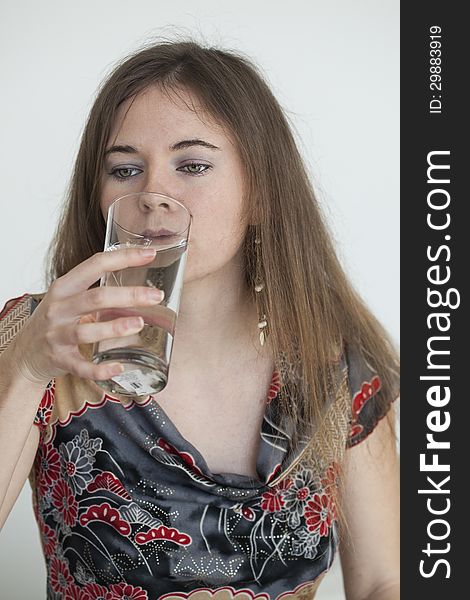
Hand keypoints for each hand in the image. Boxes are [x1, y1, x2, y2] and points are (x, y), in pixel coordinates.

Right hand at [11, 247, 163, 384]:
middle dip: (129, 295)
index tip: (150, 254)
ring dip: (114, 327)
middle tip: (157, 296)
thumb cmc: (56, 320)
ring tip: (139, 324)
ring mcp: (57, 335)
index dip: (124, 258)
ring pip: (86, 331)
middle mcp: (59, 308)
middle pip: (96, 298)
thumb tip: (140, 282)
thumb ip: (98, 289)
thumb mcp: (69, 297)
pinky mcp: (60, 360)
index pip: (96, 264)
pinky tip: (119, 367)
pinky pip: (82, 366)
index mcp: (65, 287)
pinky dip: (100, 369)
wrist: (25, 352)